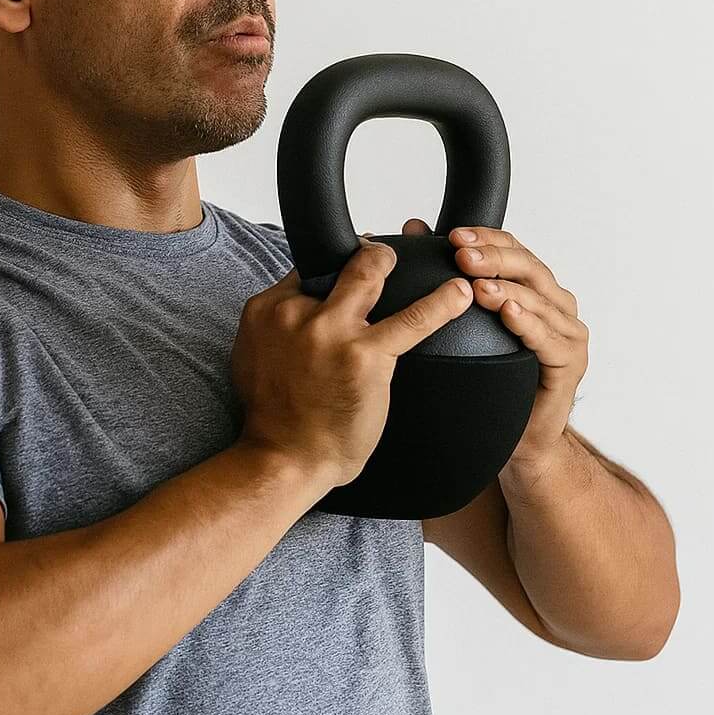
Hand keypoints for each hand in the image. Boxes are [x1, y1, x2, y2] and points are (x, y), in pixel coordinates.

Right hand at [231, 236, 473, 488]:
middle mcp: (295, 312)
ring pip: (368, 274)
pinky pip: (412, 320)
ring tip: (420, 260)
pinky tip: (459, 293)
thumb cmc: (273, 418)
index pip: (306, 270)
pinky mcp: (365, 354)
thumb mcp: (254, 356)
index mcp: (266, 310)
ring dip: (389, 262)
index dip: (332, 267)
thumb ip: (277, 328)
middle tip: (382, 257)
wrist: (283, 459)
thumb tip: (296, 313)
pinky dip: (440, 303)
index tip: (348, 268)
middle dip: (365, 255)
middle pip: (337, 263)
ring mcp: (331, 330)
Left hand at [363, 218, 589, 482]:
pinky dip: (529, 323)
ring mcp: (567, 332)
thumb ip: (444, 271)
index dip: (485, 238)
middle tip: (462, 254)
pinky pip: (549, 338)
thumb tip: (414, 227)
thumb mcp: (461, 319)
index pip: (512, 249)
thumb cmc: (490, 376)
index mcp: (532, 287)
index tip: (453, 234)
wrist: (515, 435)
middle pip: (528, 267)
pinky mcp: (570, 362)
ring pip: (540, 298)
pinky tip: (510, 313)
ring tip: (479, 284)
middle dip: (493, 258)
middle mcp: (554, 303)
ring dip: (508, 288)